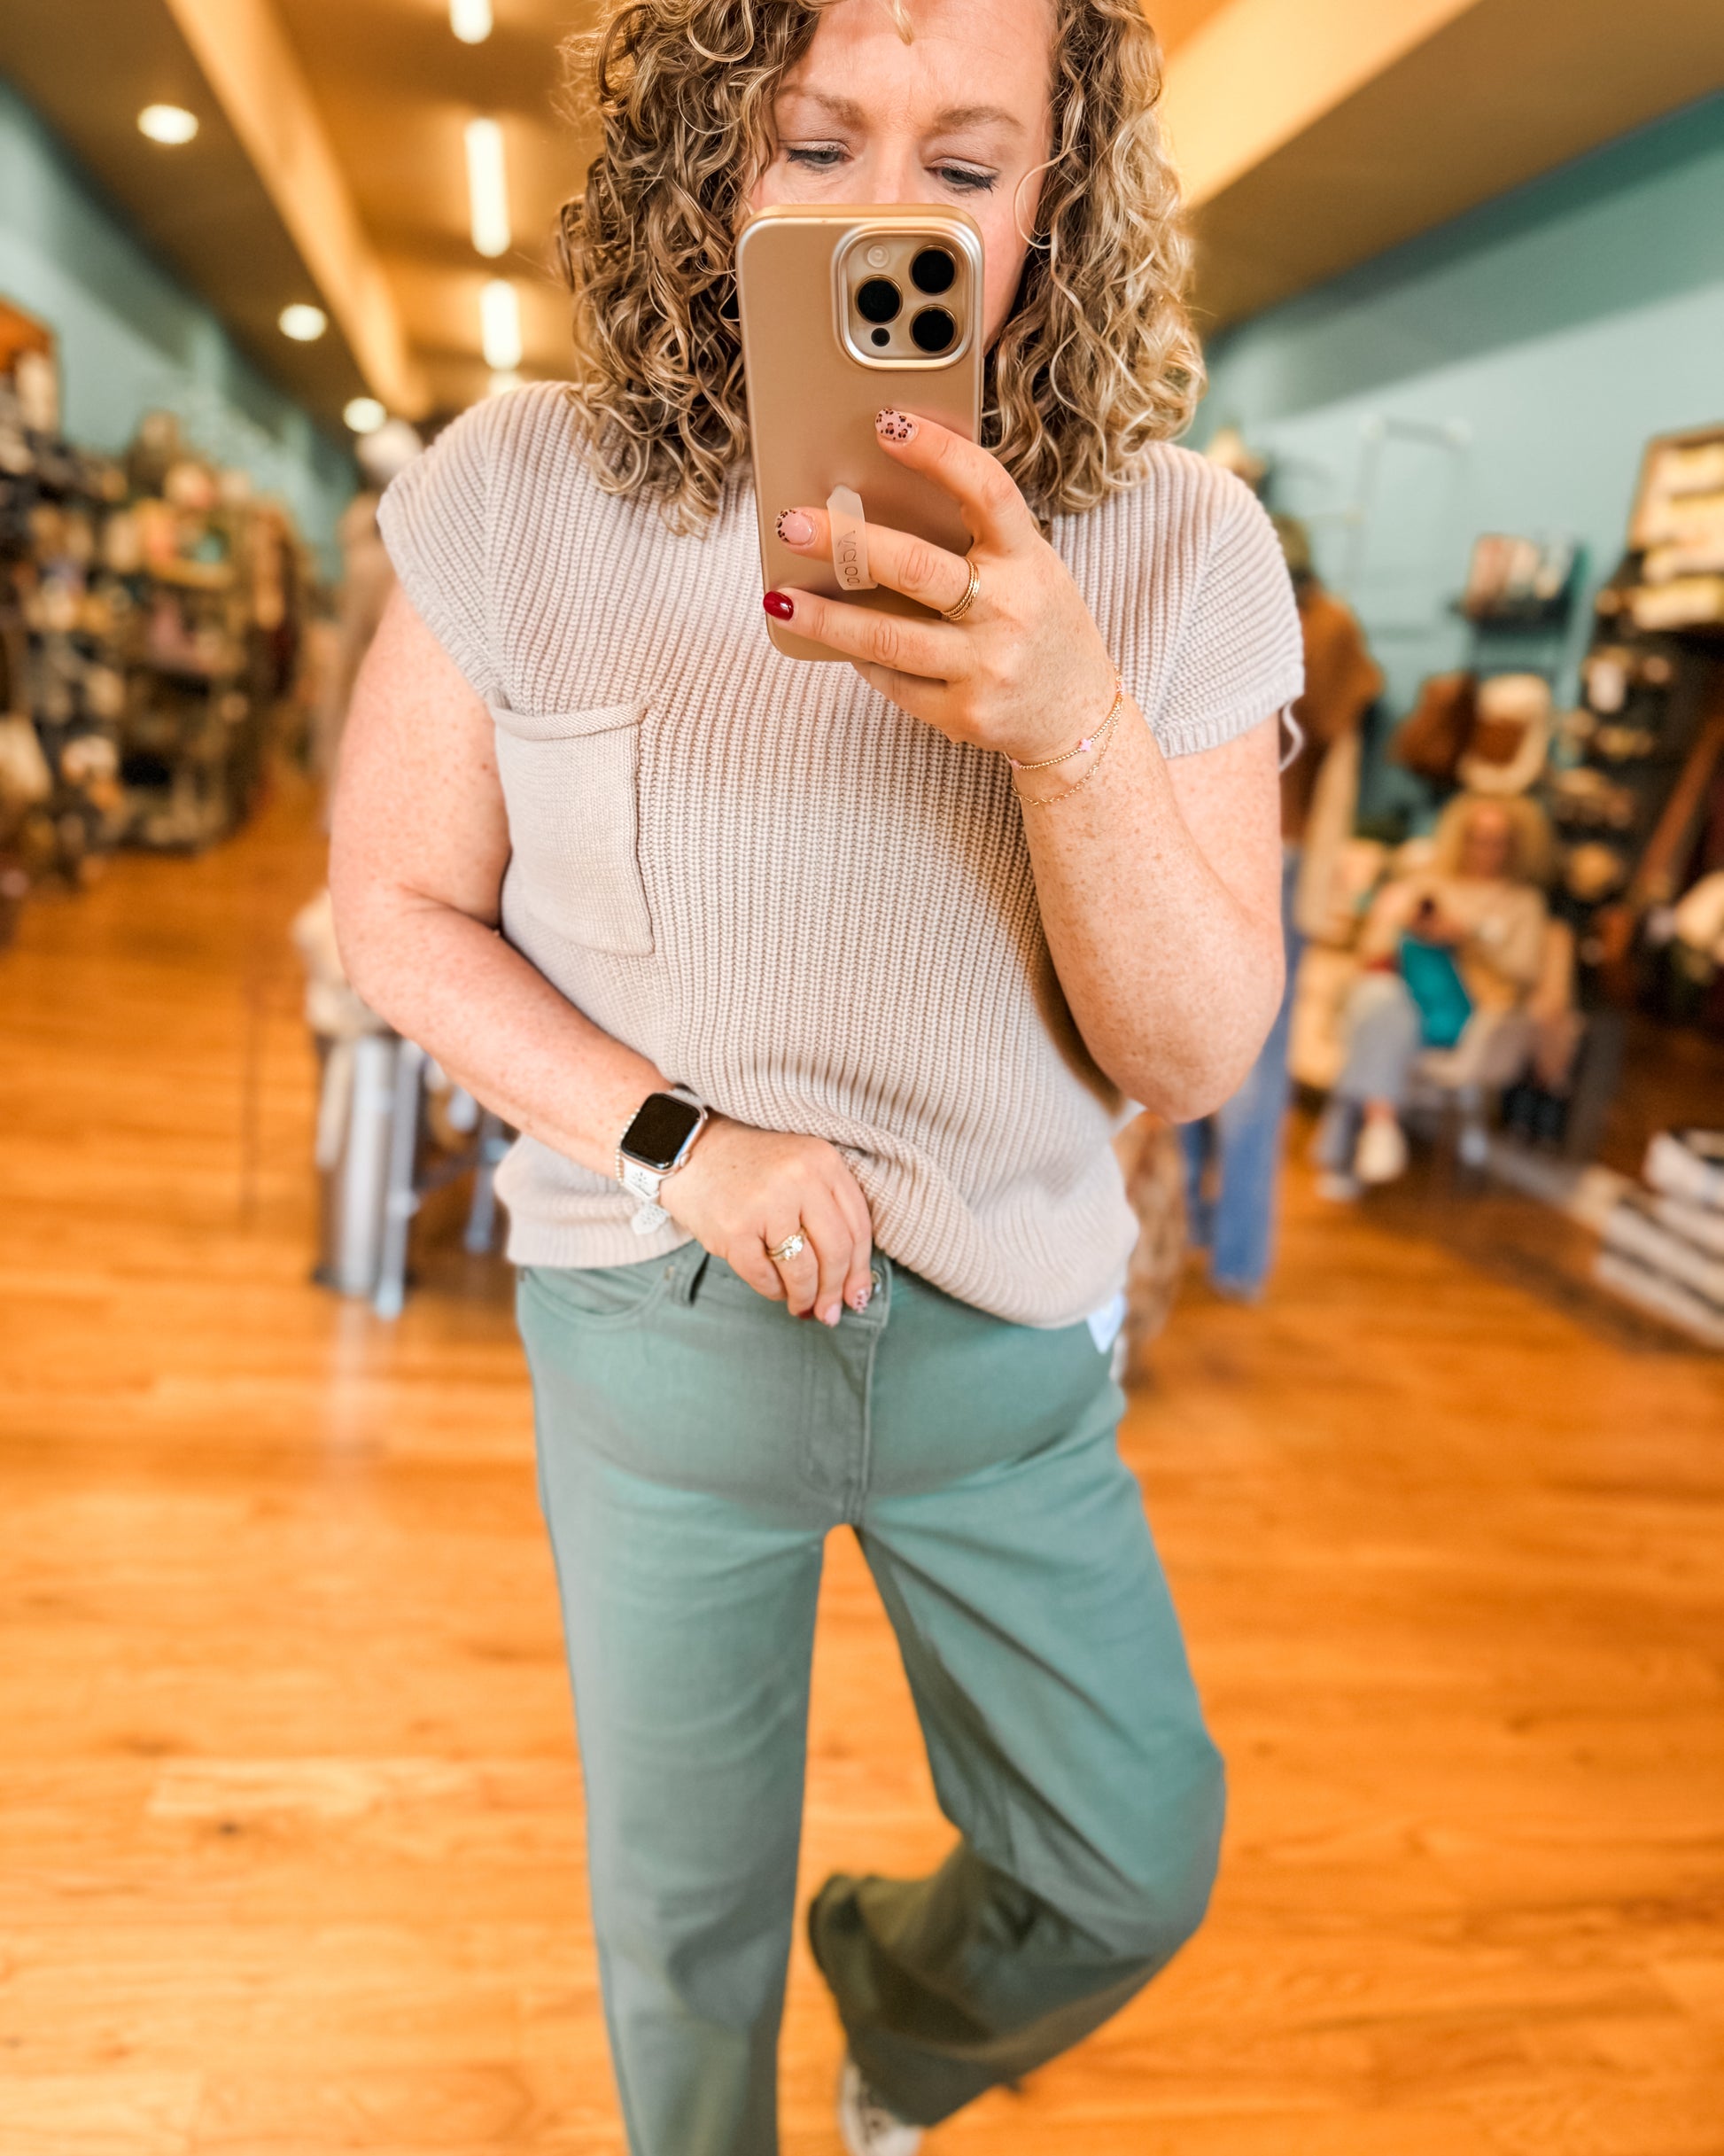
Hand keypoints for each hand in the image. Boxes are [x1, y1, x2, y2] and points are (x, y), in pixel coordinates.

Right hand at [662, 1115, 874, 1325]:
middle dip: (835, 1291)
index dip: (861, 1270)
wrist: (691, 1150)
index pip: (858, 1227)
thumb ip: (830, 1213)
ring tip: (802, 1306)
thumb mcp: (802, 1169)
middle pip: (836, 1252)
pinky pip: (765, 1277)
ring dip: (806, 1297)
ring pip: (803, 1270)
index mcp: (824, 1161)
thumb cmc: (752, 1166)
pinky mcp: (734, 1229)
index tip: (857, 1296)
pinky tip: (775, 1289)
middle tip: (831, 1313)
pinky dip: (773, 1291)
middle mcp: (800, 1179)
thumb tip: (852, 1285)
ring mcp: (766, 1204)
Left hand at [765, 409, 1119, 769]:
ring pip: (888, 638)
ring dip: (826, 617)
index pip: (987, 492)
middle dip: (847, 543)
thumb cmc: (1041, 626)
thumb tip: (880, 499)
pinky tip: (838, 642)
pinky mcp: (964, 714)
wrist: (1077, 718)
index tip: (887, 424)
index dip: (939, 454)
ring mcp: (987, 667)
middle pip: (917, 568)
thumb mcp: (1031, 570)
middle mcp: (1010, 611)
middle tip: (792, 523)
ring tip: (780, 598)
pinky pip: (895, 683)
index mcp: (1029, 560)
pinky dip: (863, 660)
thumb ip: (977, 539)